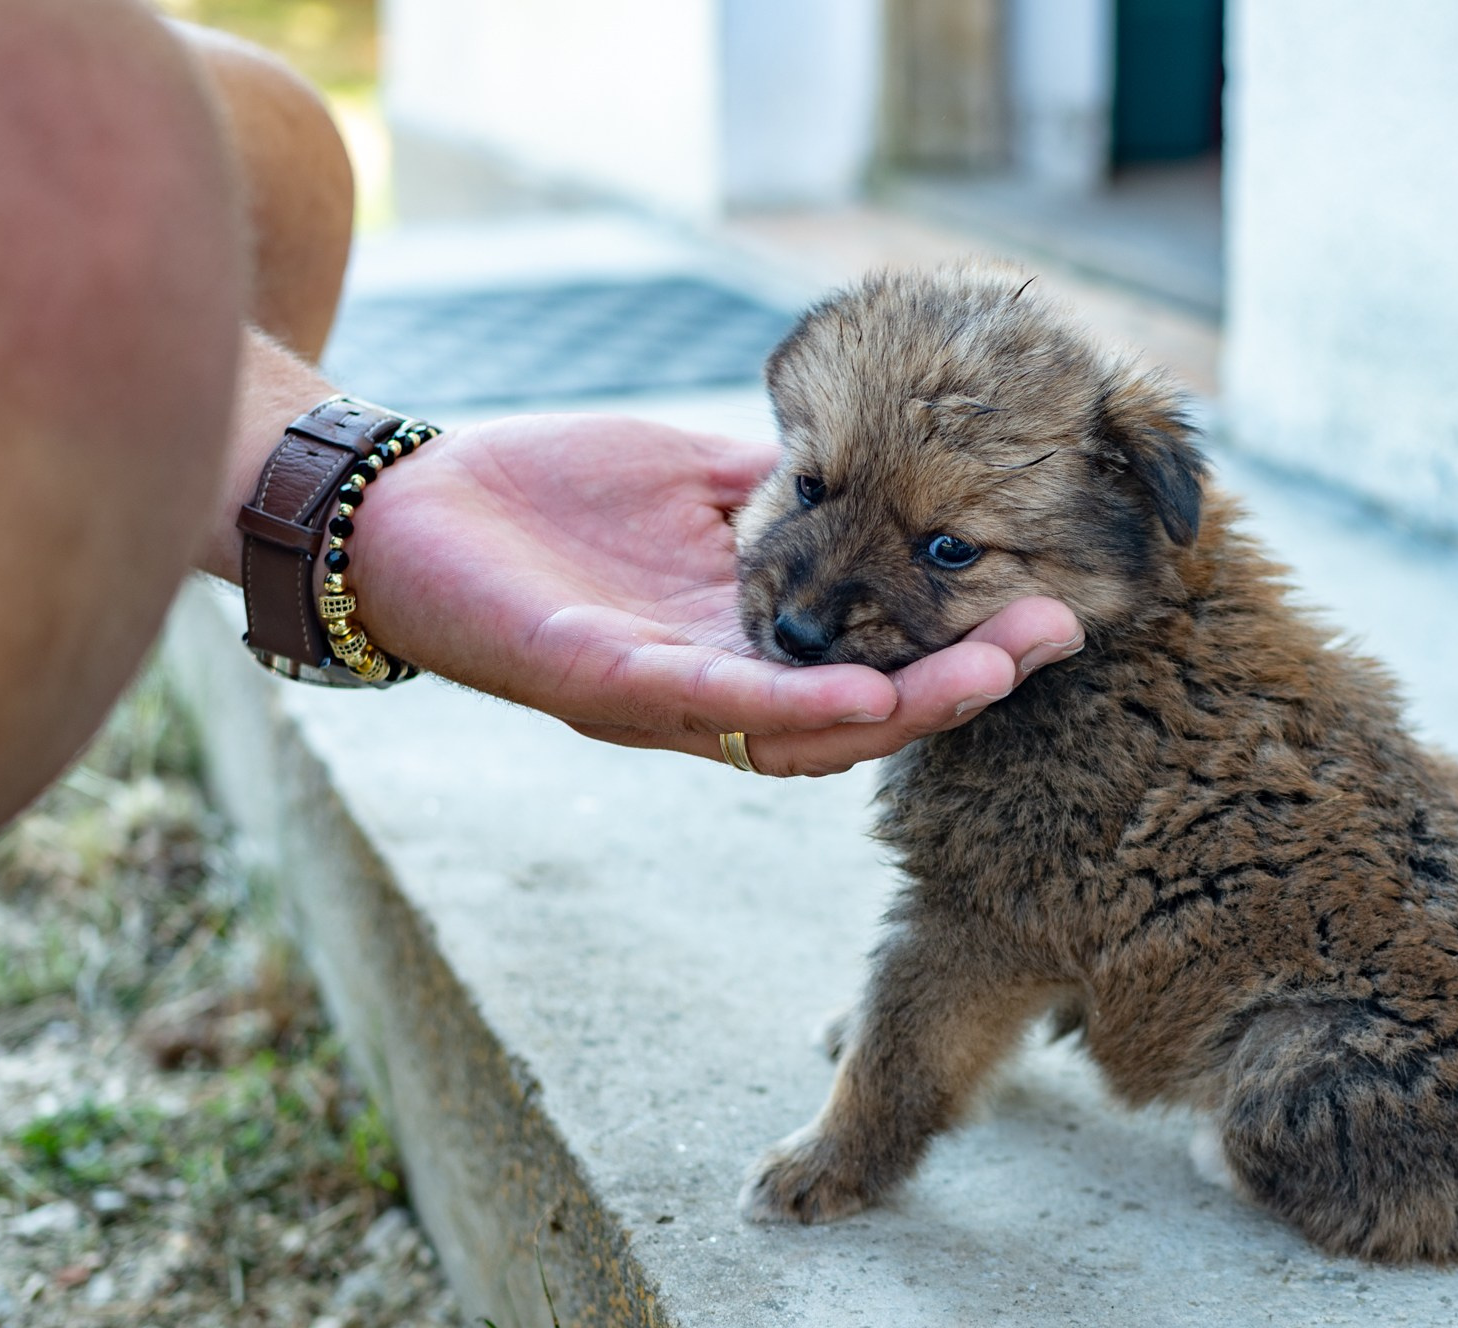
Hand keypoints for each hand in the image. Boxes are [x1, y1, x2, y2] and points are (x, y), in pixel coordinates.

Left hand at [346, 413, 1083, 774]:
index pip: (873, 663)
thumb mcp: (690, 481)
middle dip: (963, 685)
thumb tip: (871, 462)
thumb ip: (778, 489)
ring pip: (803, 735)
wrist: (403, 506)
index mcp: (742, 643)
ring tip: (991, 676)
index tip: (1046, 600)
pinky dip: (792, 710)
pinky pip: (711, 710)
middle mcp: (713, 693)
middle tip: (1054, 640)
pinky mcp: (602, 687)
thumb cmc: (541, 498)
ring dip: (903, 712)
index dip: (959, 645)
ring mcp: (661, 701)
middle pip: (861, 718)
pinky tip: (866, 697)